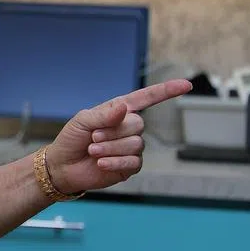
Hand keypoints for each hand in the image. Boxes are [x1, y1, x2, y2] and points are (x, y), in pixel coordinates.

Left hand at [45, 79, 191, 193]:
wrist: (64, 166)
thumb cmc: (71, 139)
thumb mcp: (82, 121)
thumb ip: (103, 114)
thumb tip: (125, 107)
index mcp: (119, 111)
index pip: (146, 98)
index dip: (166, 91)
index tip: (185, 85)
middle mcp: (129, 128)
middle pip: (138, 124)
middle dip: (112, 132)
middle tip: (93, 138)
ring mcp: (132, 147)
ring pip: (135, 144)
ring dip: (110, 148)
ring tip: (93, 151)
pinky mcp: (131, 165)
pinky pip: (134, 162)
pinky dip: (115, 162)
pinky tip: (101, 163)